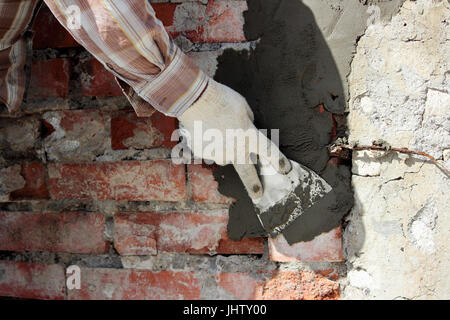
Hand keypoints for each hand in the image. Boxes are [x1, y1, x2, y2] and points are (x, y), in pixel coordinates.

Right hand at [178, 79, 291, 200]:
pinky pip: (209, 150)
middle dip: (254, 185)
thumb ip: (248, 121)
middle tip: (258, 195)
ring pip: (225, 156)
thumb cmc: (222, 99)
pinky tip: (204, 129)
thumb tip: (247, 128)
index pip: (269, 151)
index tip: (284, 169)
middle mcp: (236, 149)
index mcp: (250, 136)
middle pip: (248, 172)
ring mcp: (219, 154)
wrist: (196, 100)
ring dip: (224, 149)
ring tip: (215, 129)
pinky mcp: (204, 154)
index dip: (278, 160)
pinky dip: (209, 143)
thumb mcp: (243, 107)